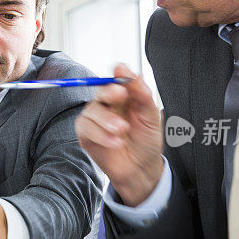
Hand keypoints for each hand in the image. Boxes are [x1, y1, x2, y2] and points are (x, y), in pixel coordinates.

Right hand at [75, 64, 162, 205]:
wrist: (140, 167)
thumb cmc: (146, 141)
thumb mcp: (152, 117)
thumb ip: (143, 95)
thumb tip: (135, 75)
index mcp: (124, 96)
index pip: (117, 79)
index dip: (118, 74)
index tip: (120, 71)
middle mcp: (108, 105)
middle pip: (100, 91)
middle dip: (109, 92)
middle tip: (119, 95)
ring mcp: (95, 119)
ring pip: (91, 110)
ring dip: (106, 119)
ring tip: (122, 130)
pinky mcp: (86, 135)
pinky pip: (86, 128)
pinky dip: (100, 135)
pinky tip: (115, 142)